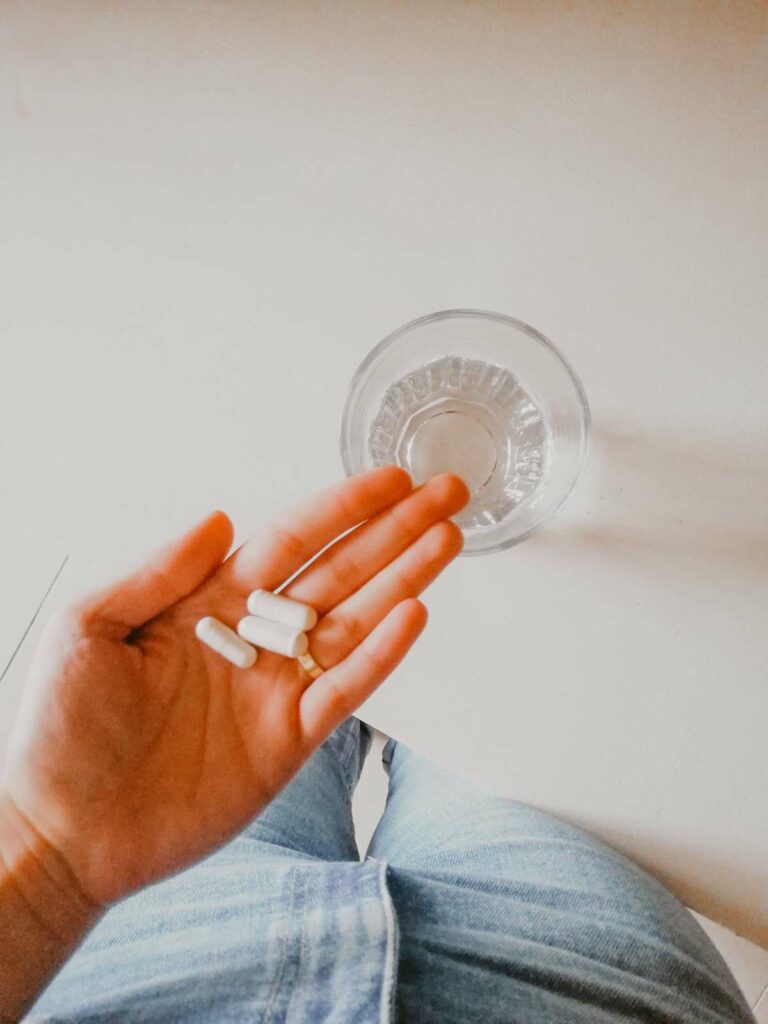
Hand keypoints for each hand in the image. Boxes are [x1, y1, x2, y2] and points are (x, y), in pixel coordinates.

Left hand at [0, 468, 467, 910]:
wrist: (64, 831)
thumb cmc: (60, 732)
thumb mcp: (88, 628)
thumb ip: (158, 571)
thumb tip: (218, 520)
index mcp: (208, 603)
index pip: (289, 540)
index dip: (341, 508)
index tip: (388, 480)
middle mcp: (252, 639)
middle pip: (338, 572)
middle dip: (394, 532)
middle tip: (443, 495)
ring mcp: (275, 688)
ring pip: (354, 623)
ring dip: (403, 581)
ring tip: (446, 542)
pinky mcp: (288, 740)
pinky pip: (344, 690)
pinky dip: (381, 655)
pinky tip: (413, 616)